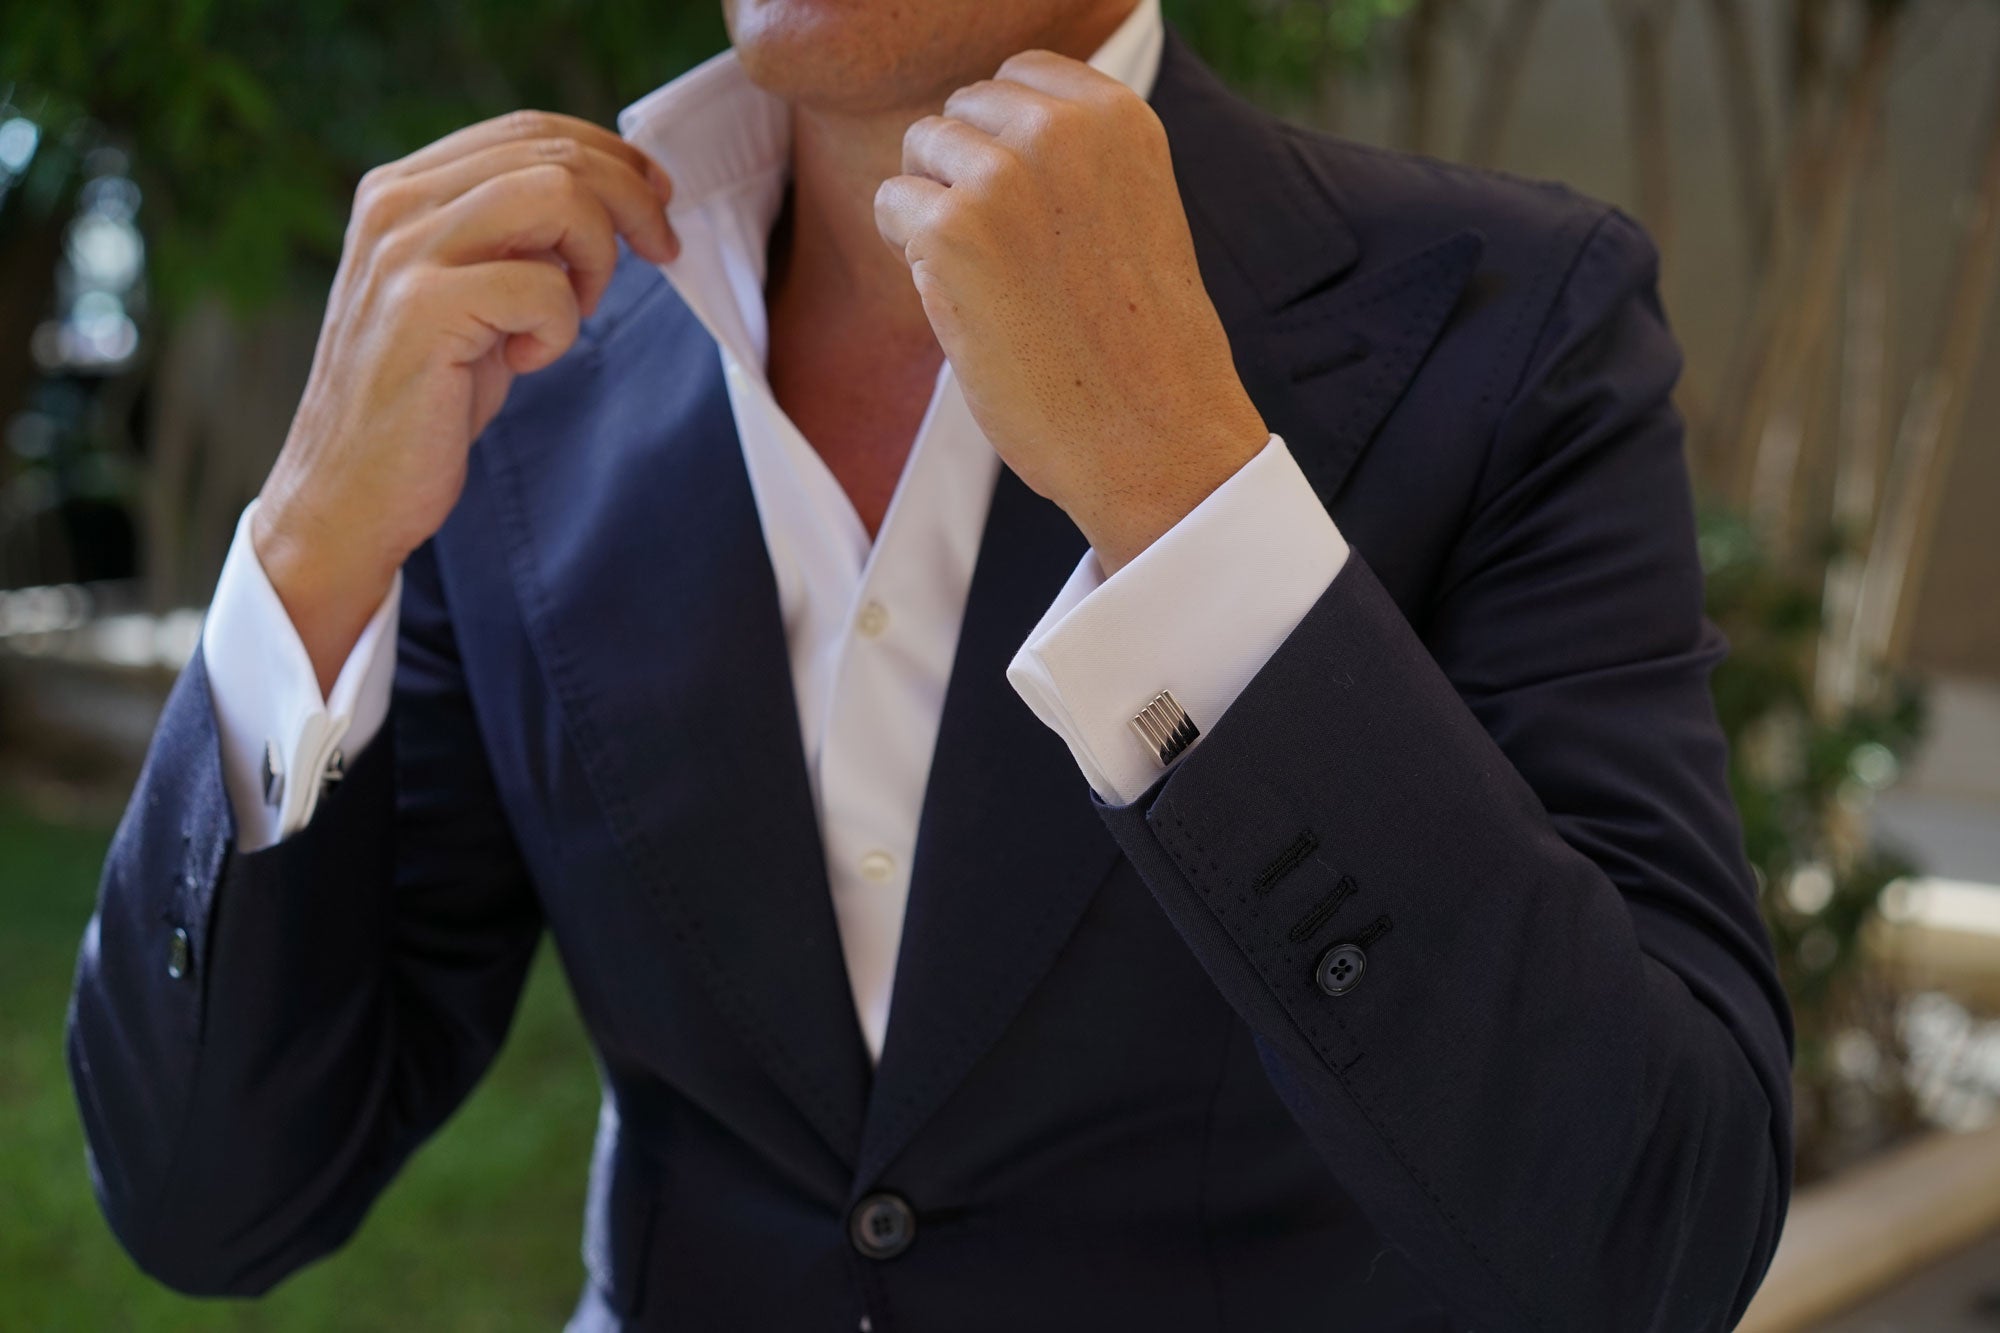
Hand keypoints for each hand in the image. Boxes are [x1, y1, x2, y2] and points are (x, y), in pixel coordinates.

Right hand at [255, 110, 679, 691]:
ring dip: (597, 255)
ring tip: (576, 310)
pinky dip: (560, 327)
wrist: (350, 490)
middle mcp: (395, 203)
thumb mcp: (474, 297)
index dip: (611, 154)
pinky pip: (542, 286)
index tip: (659, 196)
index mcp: (403, 187)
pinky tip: (529, 361)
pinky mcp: (422, 309)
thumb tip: (610, 199)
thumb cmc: (425, 399)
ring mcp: (403, 251)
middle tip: (660, 251)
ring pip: (555, 195)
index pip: (528, 130)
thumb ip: (517, 240)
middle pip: (552, 154)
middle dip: (631, 200)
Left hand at [875, 50, 1269, 573]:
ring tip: (994, 281)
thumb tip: (982, 129)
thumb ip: (1073, 158)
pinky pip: (891, 205)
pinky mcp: (951, 231)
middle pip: (962, 109)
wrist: (1155, 435)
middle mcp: (1061, 128)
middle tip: (1010, 260)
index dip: (1005, 140)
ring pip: (919, 149)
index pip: (1019, 74)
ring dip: (936, 212)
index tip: (1032, 209)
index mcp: (1117, 116)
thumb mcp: (1130, 210)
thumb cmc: (1140, 343)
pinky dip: (911, 254)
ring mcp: (1002, 175)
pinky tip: (967, 303)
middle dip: (965, 173)